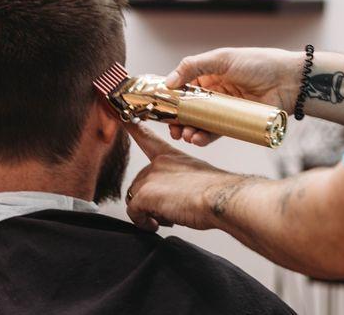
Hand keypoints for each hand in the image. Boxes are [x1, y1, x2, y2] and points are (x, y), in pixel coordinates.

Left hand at [125, 123, 241, 231]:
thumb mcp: (198, 179)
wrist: (222, 198)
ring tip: (168, 218)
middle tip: (169, 211)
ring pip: (135, 197)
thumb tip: (170, 201)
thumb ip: (178, 183)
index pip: (147, 137)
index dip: (133, 127)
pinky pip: (133, 211)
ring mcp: (150, 176)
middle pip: (139, 182)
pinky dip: (142, 221)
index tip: (121, 117)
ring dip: (147, 211)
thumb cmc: (217, 192)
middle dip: (150, 200)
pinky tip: (154, 225)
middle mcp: (159, 162)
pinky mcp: (145, 194)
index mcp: (172, 156)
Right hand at [165, 47, 300, 145]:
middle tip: (172, 128)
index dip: (169, 99)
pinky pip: (215, 132)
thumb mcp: (222, 59)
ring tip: (185, 135)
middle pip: (188, 110)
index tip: (159, 108)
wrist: (289, 80)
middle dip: (177, 120)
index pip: (181, 89)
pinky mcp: (234, 124)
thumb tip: (168, 83)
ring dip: (189, 131)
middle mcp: (213, 94)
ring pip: (199, 123)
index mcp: (207, 76)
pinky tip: (197, 139)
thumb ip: (192, 67)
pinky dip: (204, 138)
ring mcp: (223, 110)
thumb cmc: (258, 63)